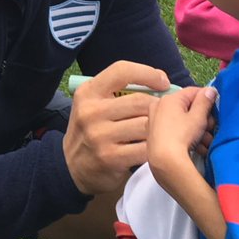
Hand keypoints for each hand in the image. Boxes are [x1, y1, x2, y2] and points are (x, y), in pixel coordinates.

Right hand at [62, 61, 176, 195]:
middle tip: (167, 113)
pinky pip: (145, 148)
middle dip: (159, 107)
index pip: (122, 71)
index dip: (148, 74)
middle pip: (140, 101)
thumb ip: (118, 91)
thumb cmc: (91, 129)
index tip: (163, 83)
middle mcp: (90, 112)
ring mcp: (99, 136)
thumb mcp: (93, 104)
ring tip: (162, 131)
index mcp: (87, 92)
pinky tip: (153, 148)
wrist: (71, 167)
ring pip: (146, 125)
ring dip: (159, 128)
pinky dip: (154, 148)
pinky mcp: (110, 158)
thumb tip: (161, 81)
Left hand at [148, 86, 217, 186]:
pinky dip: (187, 137)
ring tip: (207, 142)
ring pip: (183, 121)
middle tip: (211, 129)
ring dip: (198, 131)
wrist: (164, 161)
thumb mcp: (198, 117)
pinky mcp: (155, 135)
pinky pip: (175, 130)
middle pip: (187, 108)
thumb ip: (205, 102)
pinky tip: (199, 148)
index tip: (215, 110)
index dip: (207, 100)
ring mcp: (156, 121)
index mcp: (169, 99)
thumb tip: (210, 90)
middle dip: (203, 119)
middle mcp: (159, 106)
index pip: (193, 92)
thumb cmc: (181, 135)